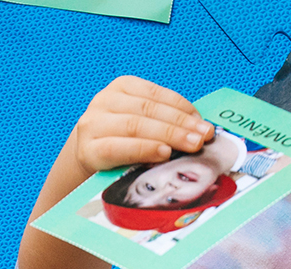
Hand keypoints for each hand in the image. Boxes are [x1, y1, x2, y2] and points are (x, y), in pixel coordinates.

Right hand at [71, 76, 214, 174]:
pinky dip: (143, 150)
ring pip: (135, 126)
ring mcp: (94, 124)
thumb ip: (165, 122)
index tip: (203, 123)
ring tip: (190, 146)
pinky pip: (118, 148)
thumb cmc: (121, 141)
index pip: (156, 95)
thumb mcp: (141, 123)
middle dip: (180, 124)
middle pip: (148, 110)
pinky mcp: (88, 150)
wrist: (87, 158)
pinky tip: (162, 154)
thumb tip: (199, 131)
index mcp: (122, 88)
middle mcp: (105, 101)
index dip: (182, 108)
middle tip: (202, 137)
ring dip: (167, 136)